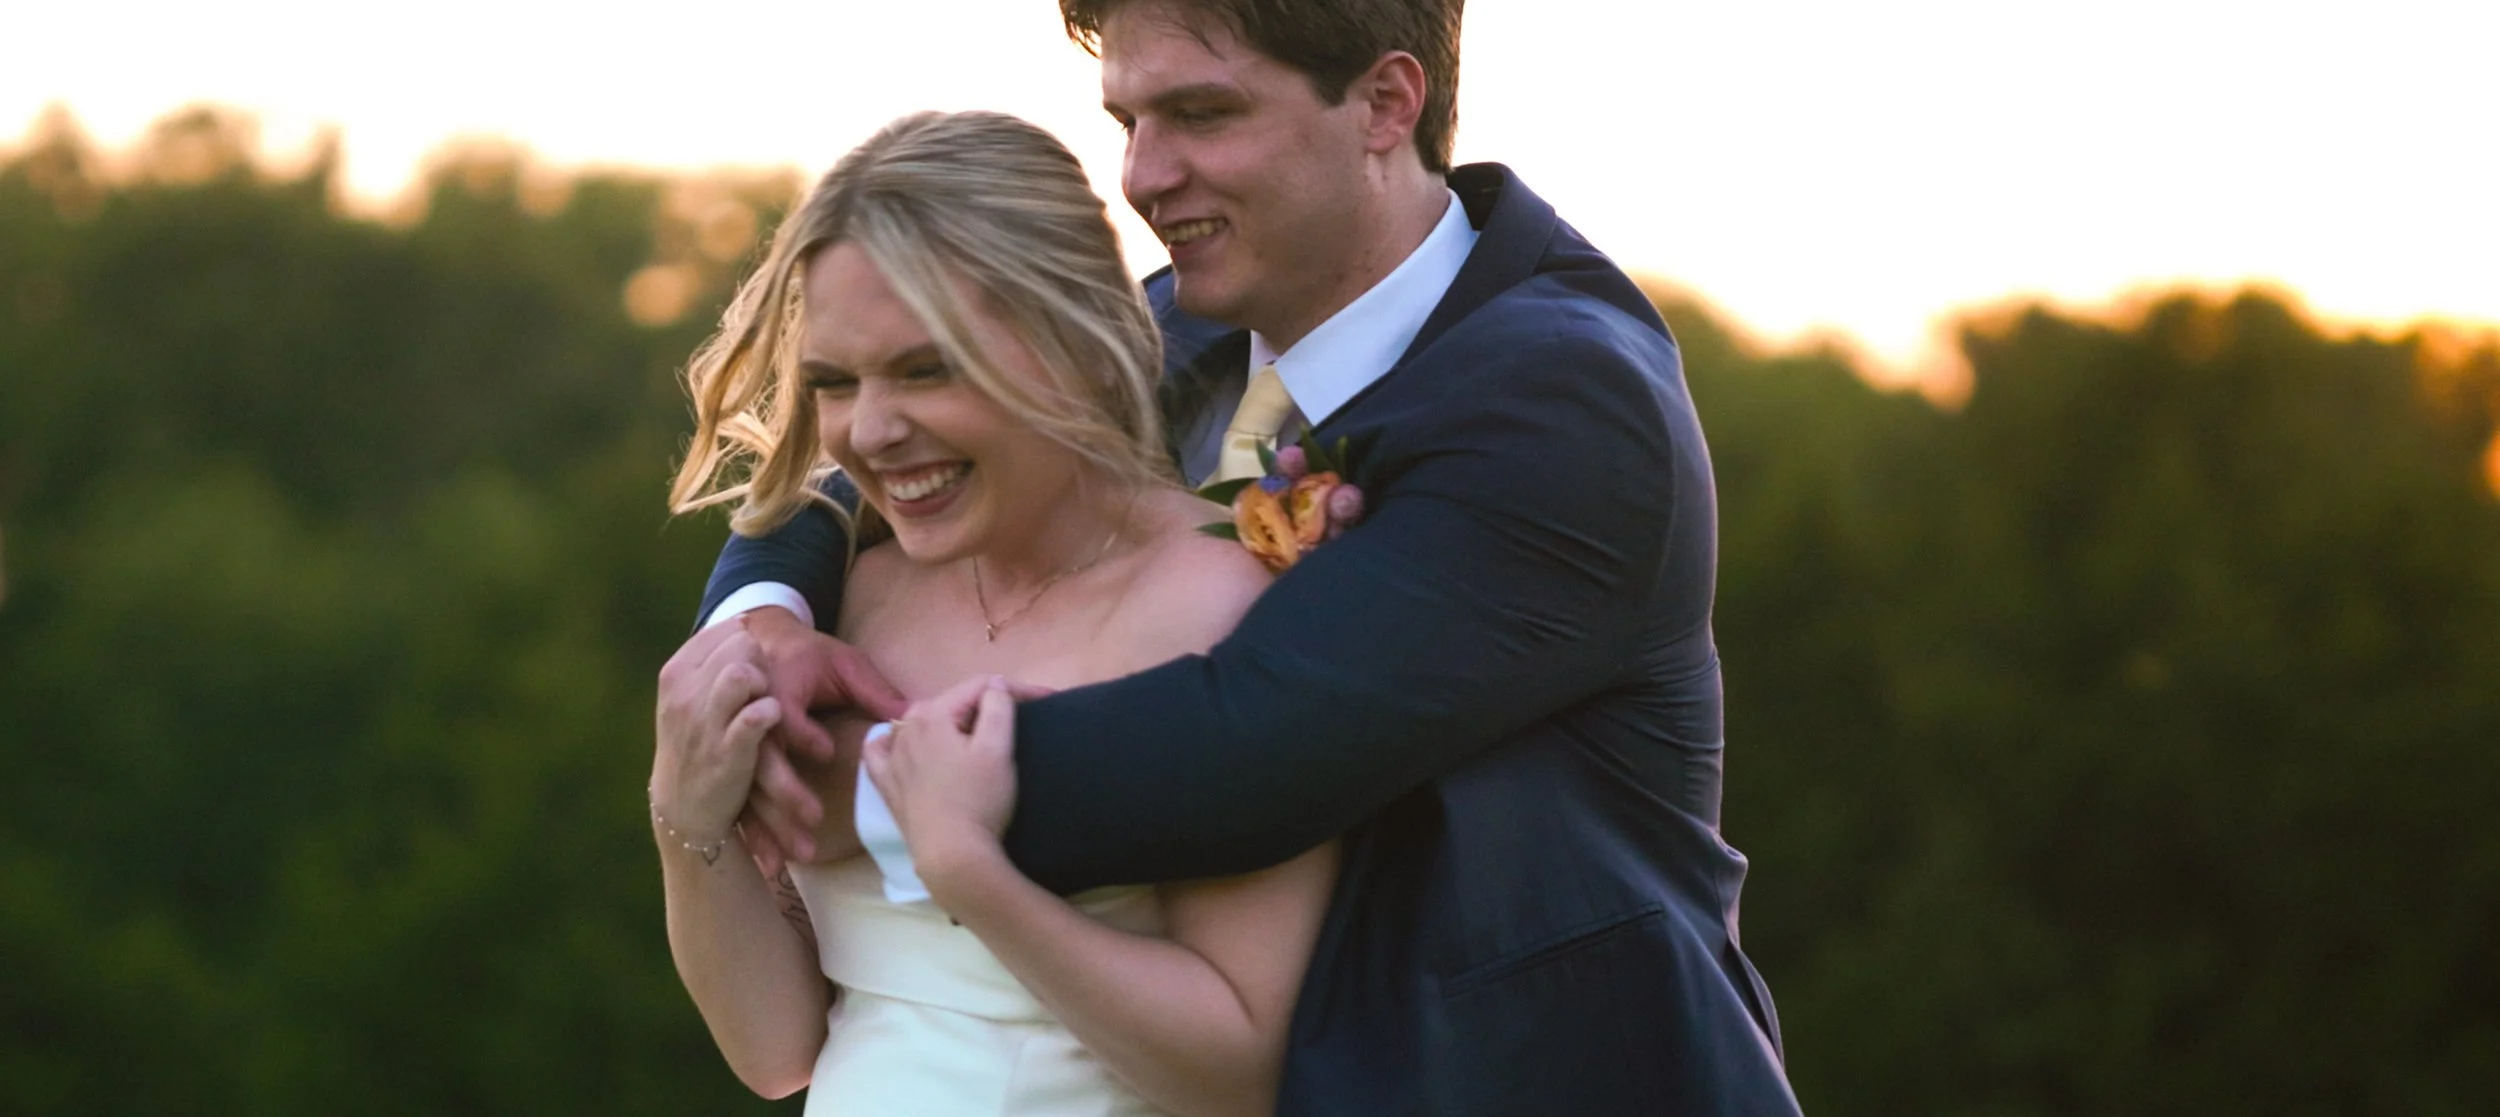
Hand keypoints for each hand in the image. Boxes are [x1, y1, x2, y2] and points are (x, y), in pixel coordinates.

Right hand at [651, 621, 780, 843]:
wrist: (683, 807)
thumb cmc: (696, 743)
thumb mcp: (689, 698)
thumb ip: (711, 662)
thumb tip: (742, 623)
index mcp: (676, 673)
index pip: (725, 630)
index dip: (750, 645)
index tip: (755, 667)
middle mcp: (684, 694)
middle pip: (740, 645)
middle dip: (761, 661)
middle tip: (764, 687)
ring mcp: (703, 723)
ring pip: (742, 673)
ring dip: (764, 683)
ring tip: (765, 702)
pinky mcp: (728, 753)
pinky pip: (754, 716)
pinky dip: (769, 713)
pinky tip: (772, 719)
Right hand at [730, 607, 907, 871]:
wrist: (760, 648)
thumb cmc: (810, 656)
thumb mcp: (844, 664)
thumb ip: (875, 690)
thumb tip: (912, 718)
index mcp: (775, 684)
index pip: (782, 710)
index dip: (801, 731)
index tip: (826, 751)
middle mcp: (750, 718)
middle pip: (760, 758)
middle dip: (785, 790)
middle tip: (813, 818)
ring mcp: (739, 746)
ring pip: (749, 788)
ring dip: (772, 823)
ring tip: (800, 854)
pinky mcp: (736, 768)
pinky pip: (742, 803)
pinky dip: (756, 834)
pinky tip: (770, 864)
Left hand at [862, 675, 1020, 894]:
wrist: (952, 856)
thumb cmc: (979, 800)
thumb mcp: (998, 749)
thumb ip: (998, 707)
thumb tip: (996, 687)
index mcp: (932, 714)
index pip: (980, 686)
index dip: (1016, 689)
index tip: (1045, 699)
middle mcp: (905, 729)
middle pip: (951, 703)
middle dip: (984, 705)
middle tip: (1016, 719)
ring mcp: (892, 758)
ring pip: (920, 724)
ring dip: (949, 722)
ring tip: (973, 736)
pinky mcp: (887, 785)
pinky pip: (882, 752)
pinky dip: (895, 743)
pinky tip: (905, 748)